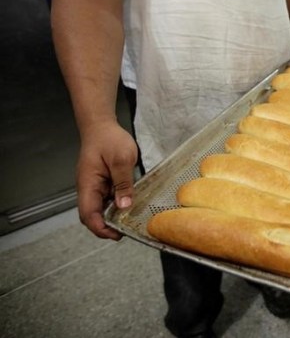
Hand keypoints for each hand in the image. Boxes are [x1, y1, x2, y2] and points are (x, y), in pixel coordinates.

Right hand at [76, 120, 138, 239]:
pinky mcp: (102, 182)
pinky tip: (131, 204)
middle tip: (128, 229)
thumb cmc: (109, 139)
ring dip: (113, 216)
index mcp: (88, 185)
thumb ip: (123, 183)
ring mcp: (94, 186)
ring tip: (131, 219)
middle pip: (93, 215)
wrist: (101, 125)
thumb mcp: (121, 160)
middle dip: (108, 226)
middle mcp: (88, 188)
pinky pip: (107, 198)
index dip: (101, 229)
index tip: (117, 234)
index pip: (88, 215)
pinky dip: (117, 204)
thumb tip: (124, 206)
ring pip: (101, 208)